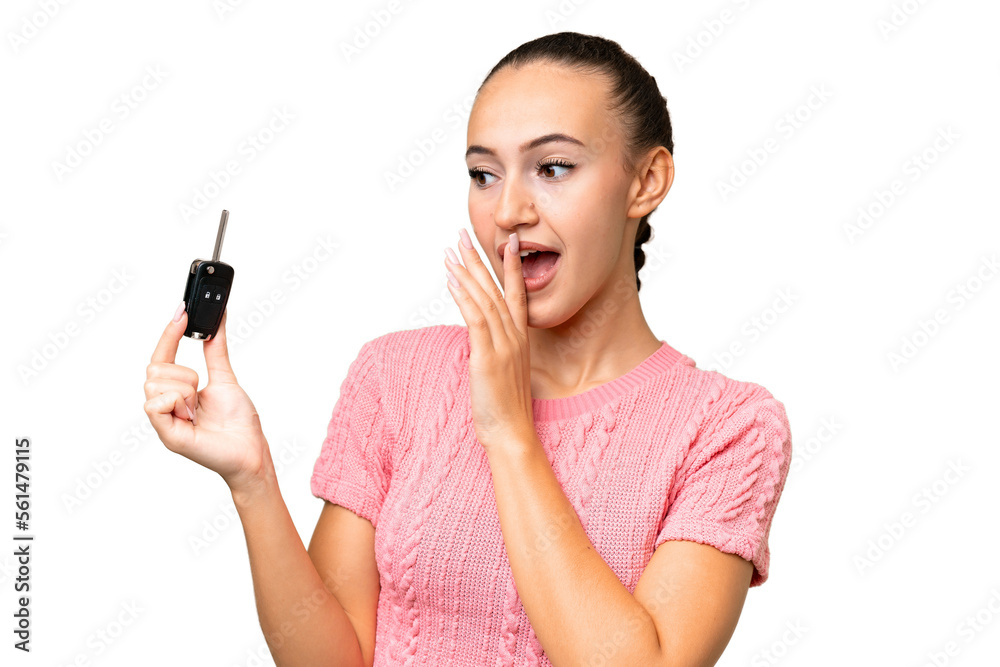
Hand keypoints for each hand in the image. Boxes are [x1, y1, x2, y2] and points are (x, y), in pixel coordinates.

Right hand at [143, 305, 270, 494]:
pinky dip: (178, 402)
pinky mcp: (167, 435)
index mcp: (176, 393)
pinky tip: (191, 416)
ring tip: (199, 410)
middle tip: (200, 394)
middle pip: (154, 367)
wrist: (251, 449)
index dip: (170, 334)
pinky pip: (155, 404)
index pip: (162, 357)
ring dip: (186, 391)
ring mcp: (164, 421)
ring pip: (156, 383)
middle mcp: (165, 405)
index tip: (182, 311)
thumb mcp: (225, 377)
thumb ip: (215, 349)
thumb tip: (216, 321)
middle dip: (184, 374)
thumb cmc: (238, 422)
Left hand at [444, 229, 535, 452]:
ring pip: (484, 300)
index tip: (505, 240)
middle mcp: (514, 336)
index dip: (509, 265)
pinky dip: (464, 298)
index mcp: (520, 338)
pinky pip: (476, 321)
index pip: (516, 293)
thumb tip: (481, 338)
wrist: (512, 433)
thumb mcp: (503, 371)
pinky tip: (452, 281)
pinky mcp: (488, 358)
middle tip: (464, 234)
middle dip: (479, 259)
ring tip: (451, 251)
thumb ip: (495, 349)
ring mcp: (503, 346)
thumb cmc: (505, 406)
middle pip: (496, 289)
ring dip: (466, 273)